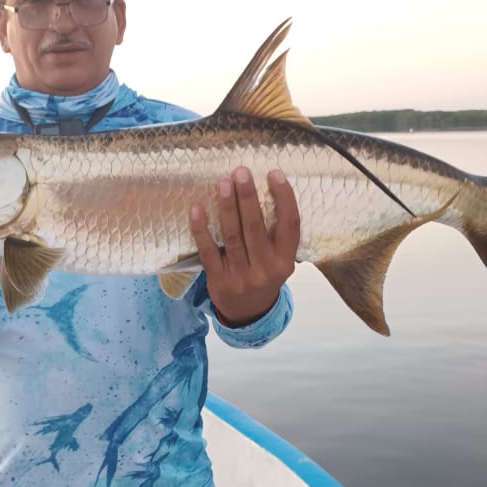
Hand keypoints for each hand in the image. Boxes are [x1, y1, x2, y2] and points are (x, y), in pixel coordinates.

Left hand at [189, 167, 299, 326]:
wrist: (248, 313)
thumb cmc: (264, 276)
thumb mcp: (280, 261)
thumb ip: (277, 235)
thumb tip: (266, 190)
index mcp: (285, 261)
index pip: (290, 225)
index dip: (284, 198)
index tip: (274, 174)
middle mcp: (266, 269)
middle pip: (255, 227)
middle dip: (247, 197)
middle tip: (241, 172)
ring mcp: (241, 275)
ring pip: (232, 235)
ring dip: (227, 207)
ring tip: (223, 183)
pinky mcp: (218, 279)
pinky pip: (208, 250)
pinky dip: (201, 229)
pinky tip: (197, 209)